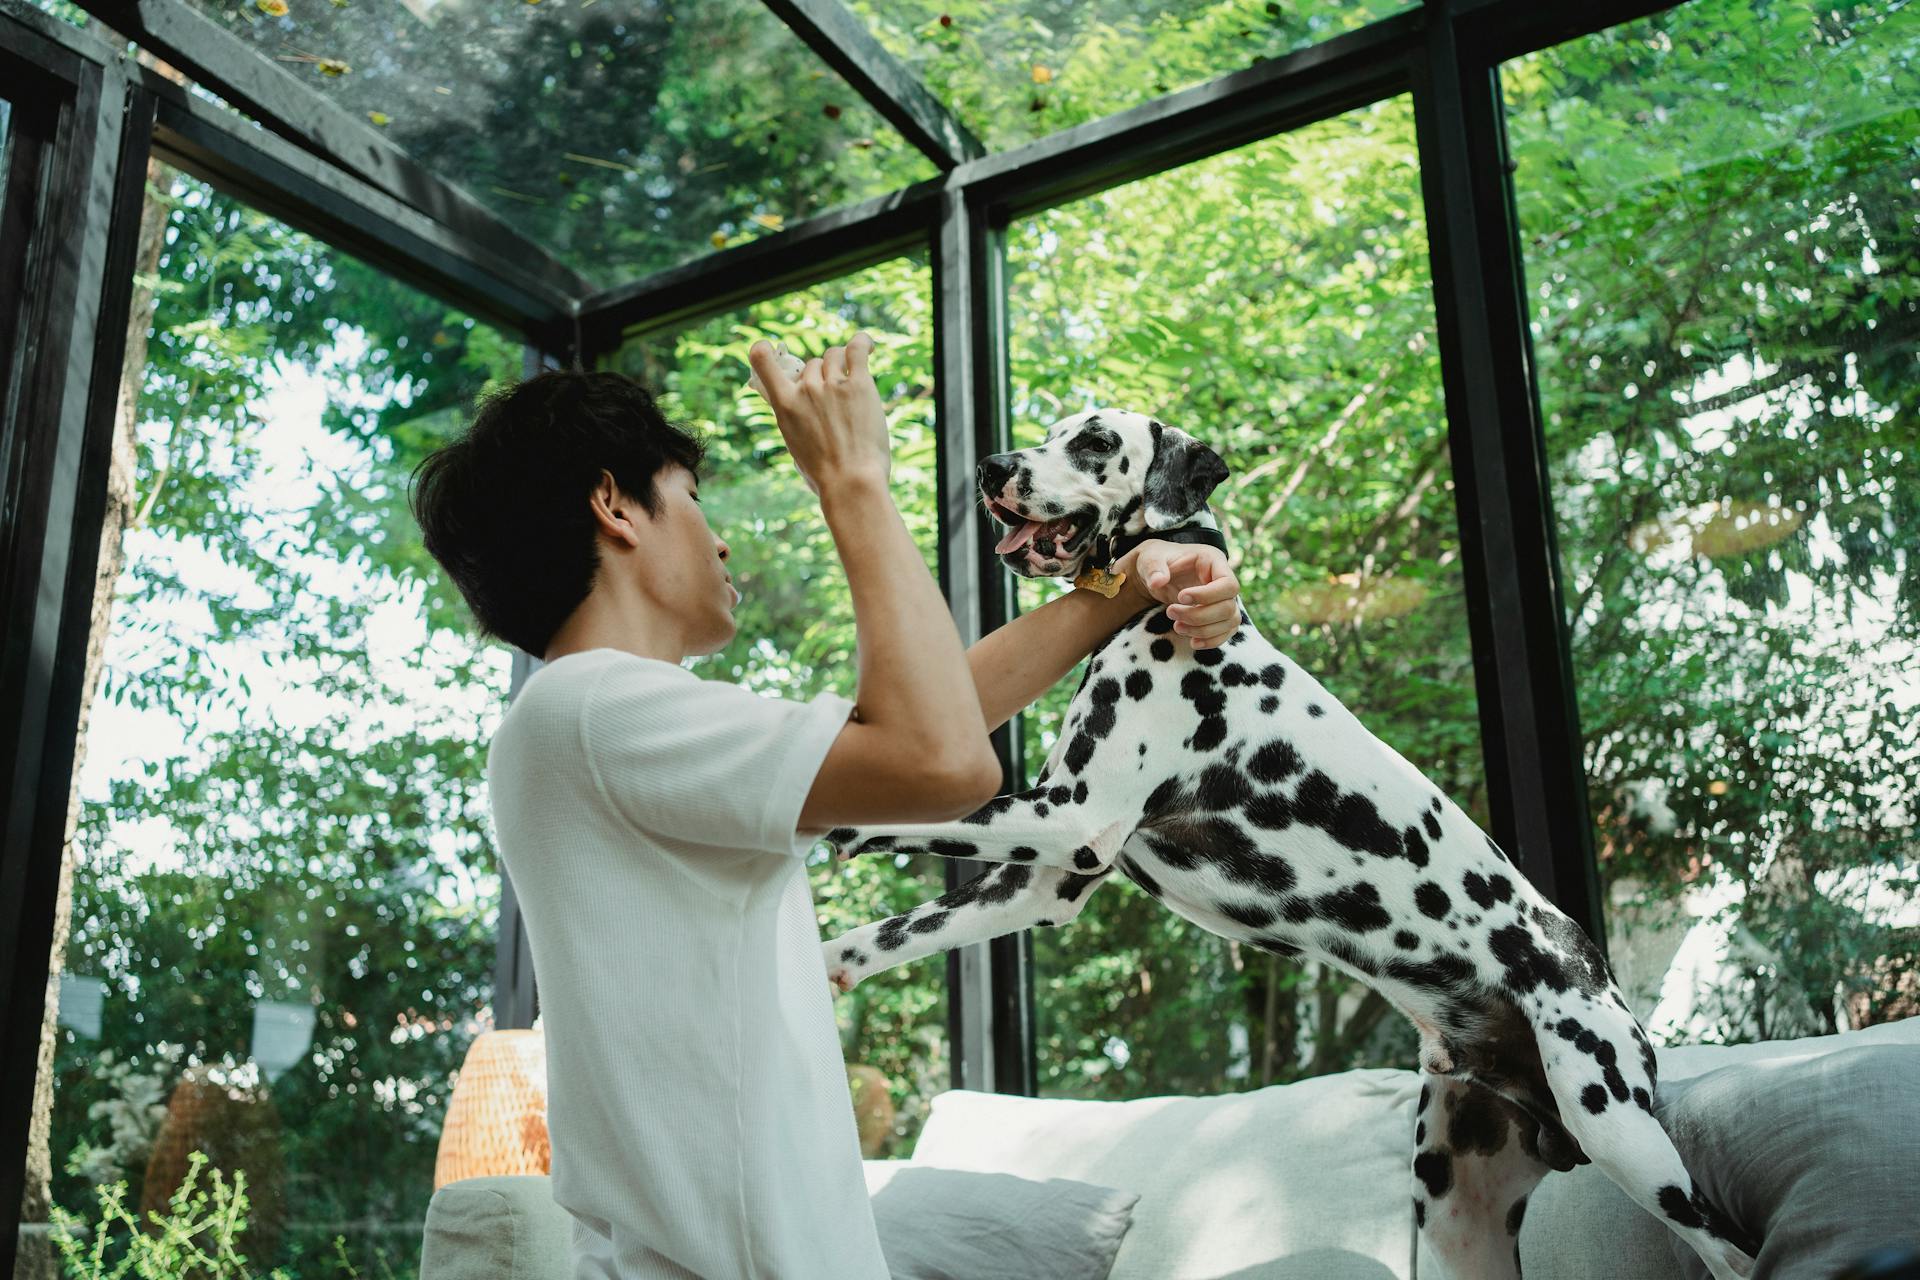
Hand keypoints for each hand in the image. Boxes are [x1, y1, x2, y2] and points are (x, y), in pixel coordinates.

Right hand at [748, 333, 891, 495]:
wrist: (850, 482)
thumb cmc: (824, 473)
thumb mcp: (795, 446)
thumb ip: (794, 419)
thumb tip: (798, 409)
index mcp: (784, 404)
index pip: (762, 359)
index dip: (764, 349)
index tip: (769, 348)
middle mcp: (805, 389)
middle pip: (811, 364)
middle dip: (821, 376)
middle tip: (835, 399)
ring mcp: (832, 385)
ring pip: (833, 356)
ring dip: (840, 364)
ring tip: (852, 380)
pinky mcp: (859, 385)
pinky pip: (858, 349)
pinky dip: (863, 344)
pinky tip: (868, 347)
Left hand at [1113, 541, 1241, 648]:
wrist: (1156, 573)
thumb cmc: (1155, 561)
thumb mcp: (1149, 558)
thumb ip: (1153, 567)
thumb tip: (1158, 582)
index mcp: (1213, 561)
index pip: (1228, 584)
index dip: (1207, 596)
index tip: (1180, 597)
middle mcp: (1223, 580)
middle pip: (1228, 607)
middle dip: (1198, 616)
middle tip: (1170, 612)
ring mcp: (1225, 598)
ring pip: (1229, 622)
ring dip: (1202, 630)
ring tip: (1176, 627)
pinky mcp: (1220, 615)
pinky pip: (1227, 631)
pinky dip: (1211, 640)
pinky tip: (1192, 642)